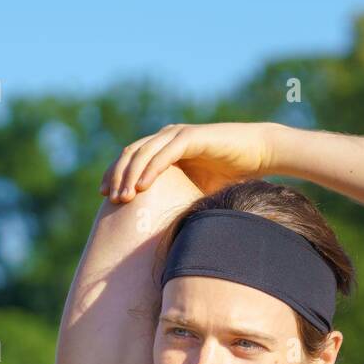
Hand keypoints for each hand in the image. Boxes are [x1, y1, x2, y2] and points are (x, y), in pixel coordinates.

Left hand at [99, 122, 278, 201]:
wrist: (259, 154)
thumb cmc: (229, 174)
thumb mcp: (194, 190)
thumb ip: (174, 197)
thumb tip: (157, 228)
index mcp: (163, 147)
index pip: (130, 158)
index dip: (114, 174)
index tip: (105, 196)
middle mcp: (166, 137)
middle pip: (130, 154)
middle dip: (117, 176)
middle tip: (110, 199)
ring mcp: (177, 135)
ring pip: (143, 153)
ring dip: (130, 175)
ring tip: (123, 197)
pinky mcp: (191, 137)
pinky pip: (165, 153)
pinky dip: (151, 169)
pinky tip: (142, 187)